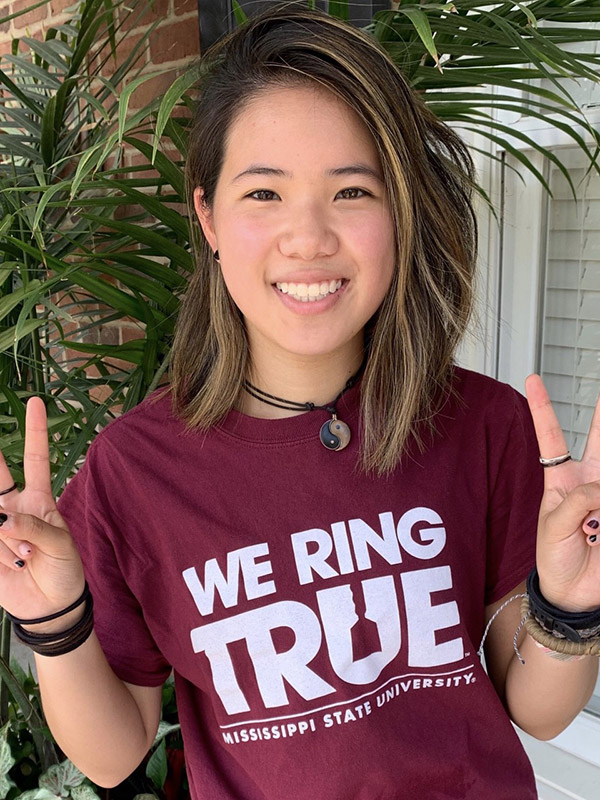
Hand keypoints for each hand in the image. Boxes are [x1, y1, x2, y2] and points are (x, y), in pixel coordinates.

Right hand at [0, 397, 84, 626]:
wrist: (50, 607)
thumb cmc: (64, 570)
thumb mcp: (61, 546)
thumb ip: (35, 529)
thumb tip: (3, 522)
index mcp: (39, 500)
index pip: (35, 458)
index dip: (35, 431)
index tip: (36, 402)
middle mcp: (14, 507)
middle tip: (7, 493)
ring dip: (10, 544)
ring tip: (22, 559)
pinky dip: (2, 553)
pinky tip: (11, 563)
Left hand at [526, 374, 599, 612]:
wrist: (573, 594)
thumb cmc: (555, 558)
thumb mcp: (553, 525)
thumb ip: (578, 500)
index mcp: (561, 480)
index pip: (551, 436)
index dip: (542, 407)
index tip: (532, 379)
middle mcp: (589, 482)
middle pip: (599, 438)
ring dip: (598, 502)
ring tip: (592, 527)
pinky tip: (599, 530)